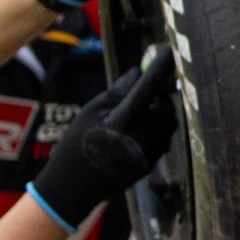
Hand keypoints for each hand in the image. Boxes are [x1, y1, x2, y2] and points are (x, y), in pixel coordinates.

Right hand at [28, 45, 177, 230]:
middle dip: (157, 96)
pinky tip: (135, 133)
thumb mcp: (90, 112)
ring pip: (167, 122)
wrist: (72, 187)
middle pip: (164, 106)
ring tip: (134, 116)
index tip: (168, 52)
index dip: (159, 68)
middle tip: (142, 94)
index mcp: (120, 124)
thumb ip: (118, 92)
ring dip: (158, 112)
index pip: (146, 89)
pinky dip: (155, 129)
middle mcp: (139, 140)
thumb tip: (140, 71)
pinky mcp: (152, 164)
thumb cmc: (77, 144)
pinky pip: (163, 138)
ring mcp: (148, 155)